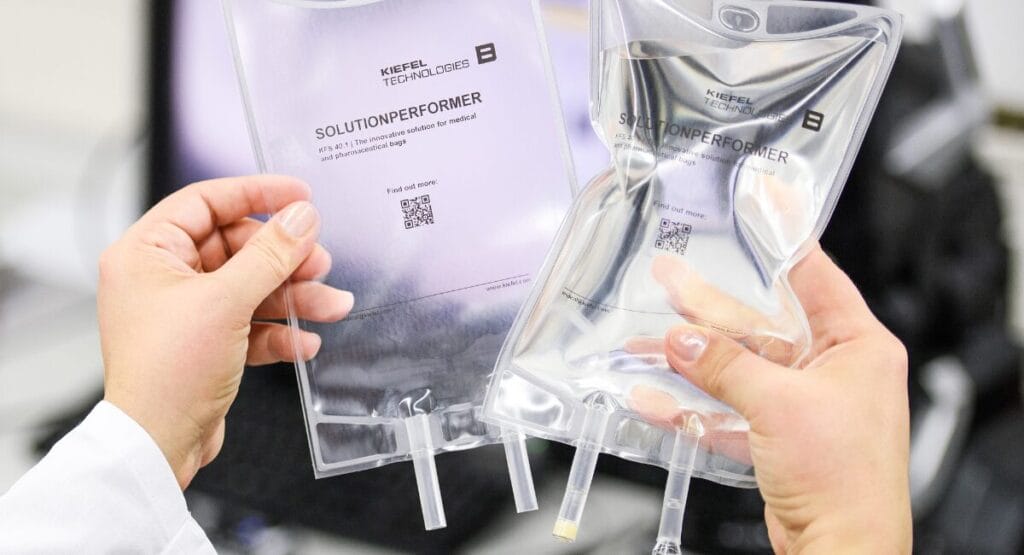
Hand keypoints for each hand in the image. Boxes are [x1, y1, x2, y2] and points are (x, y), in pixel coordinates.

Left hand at [98, 176, 352, 488]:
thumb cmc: (165, 374)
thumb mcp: (226, 302)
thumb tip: (302, 218)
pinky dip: (279, 331)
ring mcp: (185, 312)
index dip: (256, 194)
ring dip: (293, 297)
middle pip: (237, 247)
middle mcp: (162, 277)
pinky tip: (304, 342)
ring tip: (331, 305)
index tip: (300, 195)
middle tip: (319, 262)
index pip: (206, 202)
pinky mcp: (205, 343)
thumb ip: (270, 255)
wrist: (157, 445)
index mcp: (147, 252)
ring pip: (250, 286)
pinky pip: (250, 322)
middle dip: (284, 259)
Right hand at [664, 245, 910, 552]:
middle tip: (669, 277)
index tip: (759, 203)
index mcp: (857, 346)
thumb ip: (724, 366)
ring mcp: (804, 404)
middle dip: (709, 306)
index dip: (782, 239)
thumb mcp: (779, 404)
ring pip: (738, 367)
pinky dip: (694, 405)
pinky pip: (730, 408)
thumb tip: (680, 338)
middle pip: (760, 324)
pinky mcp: (779, 436)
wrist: (841, 549)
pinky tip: (654, 397)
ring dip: (691, 358)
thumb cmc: (845, 480)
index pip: (814, 276)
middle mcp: (833, 370)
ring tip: (645, 339)